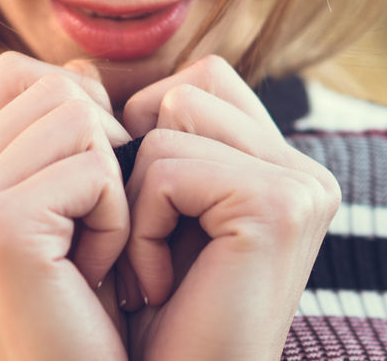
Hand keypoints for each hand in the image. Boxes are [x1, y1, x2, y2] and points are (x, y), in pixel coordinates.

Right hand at [0, 51, 132, 360]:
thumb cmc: (88, 308)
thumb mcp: (69, 208)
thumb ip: (62, 133)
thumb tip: (79, 64)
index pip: (17, 73)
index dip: (77, 109)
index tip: (89, 184)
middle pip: (55, 86)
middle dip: (101, 150)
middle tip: (91, 229)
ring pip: (78, 116)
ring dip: (111, 185)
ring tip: (92, 252)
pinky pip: (95, 168)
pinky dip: (116, 219)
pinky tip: (94, 272)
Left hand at [115, 55, 341, 360]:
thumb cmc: (144, 319)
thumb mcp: (149, 211)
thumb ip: (149, 135)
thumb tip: (81, 68)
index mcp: (283, 168)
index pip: (199, 83)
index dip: (147, 137)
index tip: (145, 221)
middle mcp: (305, 172)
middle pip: (187, 88)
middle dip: (141, 162)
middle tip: (145, 247)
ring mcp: (300, 186)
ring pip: (172, 118)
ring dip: (137, 198)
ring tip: (153, 269)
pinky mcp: (279, 206)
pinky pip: (167, 169)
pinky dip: (142, 230)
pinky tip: (158, 288)